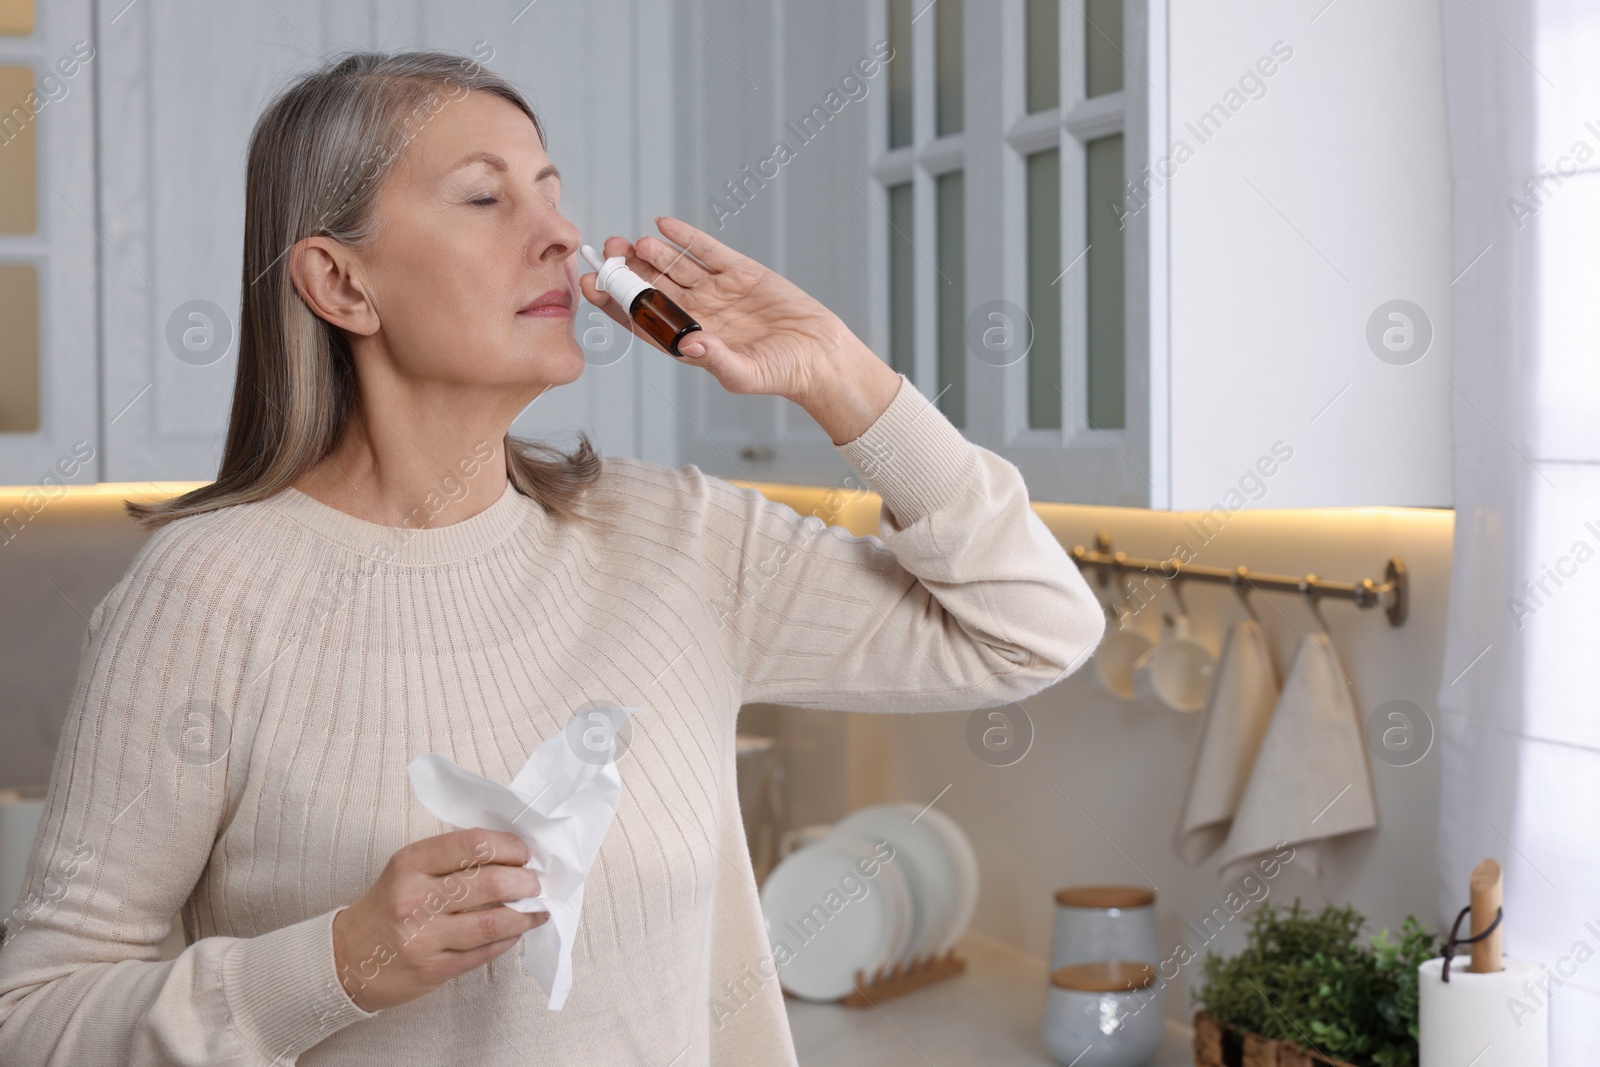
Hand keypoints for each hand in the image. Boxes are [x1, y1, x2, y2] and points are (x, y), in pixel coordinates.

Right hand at [331, 828, 548, 1012]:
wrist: (346, 959)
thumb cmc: (388, 907)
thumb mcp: (408, 870)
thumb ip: (451, 860)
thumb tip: (510, 855)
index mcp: (410, 864)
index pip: (472, 845)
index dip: (508, 847)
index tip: (523, 853)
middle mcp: (414, 898)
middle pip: (488, 883)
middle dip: (523, 881)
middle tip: (535, 882)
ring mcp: (423, 937)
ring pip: (491, 922)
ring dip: (523, 915)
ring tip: (536, 910)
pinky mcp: (432, 969)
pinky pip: (482, 952)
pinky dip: (507, 940)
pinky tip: (515, 931)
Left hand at [577, 216, 873, 410]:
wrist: (821, 355)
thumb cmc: (782, 373)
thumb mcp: (746, 373)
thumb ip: (715, 360)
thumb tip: (687, 345)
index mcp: (688, 342)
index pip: (642, 321)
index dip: (615, 303)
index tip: (591, 286)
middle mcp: (696, 314)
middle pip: (651, 288)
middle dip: (628, 271)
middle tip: (609, 252)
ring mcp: (716, 290)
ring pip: (674, 266)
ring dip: (652, 253)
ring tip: (632, 242)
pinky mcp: (739, 272)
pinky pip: (706, 251)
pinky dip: (685, 237)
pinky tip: (663, 224)